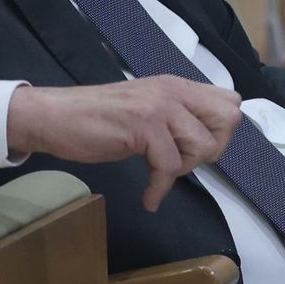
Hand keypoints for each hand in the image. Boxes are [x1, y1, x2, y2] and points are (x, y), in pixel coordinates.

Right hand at [6, 77, 241, 210]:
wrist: (54, 117)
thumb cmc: (98, 119)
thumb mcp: (146, 110)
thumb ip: (176, 117)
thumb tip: (208, 139)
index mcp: (177, 86)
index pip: (230, 100)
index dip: (221, 130)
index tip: (196, 146)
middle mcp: (173, 90)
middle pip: (228, 119)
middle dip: (212, 148)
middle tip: (183, 161)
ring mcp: (158, 106)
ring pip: (202, 144)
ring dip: (183, 167)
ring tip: (159, 172)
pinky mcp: (142, 127)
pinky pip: (168, 166)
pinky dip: (159, 189)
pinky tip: (149, 198)